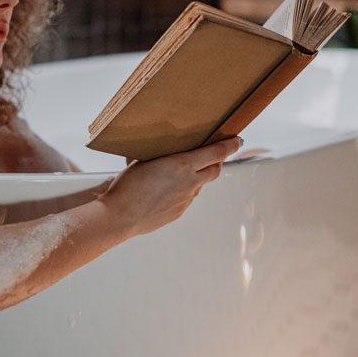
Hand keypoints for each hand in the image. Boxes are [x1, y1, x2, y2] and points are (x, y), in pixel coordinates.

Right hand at [101, 137, 241, 237]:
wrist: (120, 216)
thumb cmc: (127, 186)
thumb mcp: (143, 161)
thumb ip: (160, 155)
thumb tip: (164, 151)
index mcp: (181, 165)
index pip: (216, 153)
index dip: (230, 146)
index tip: (237, 141)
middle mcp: (189, 183)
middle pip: (215, 170)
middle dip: (218, 161)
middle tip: (214, 154)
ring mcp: (186, 200)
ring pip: (199, 185)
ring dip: (197, 176)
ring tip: (182, 172)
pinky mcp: (179, 212)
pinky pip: (187, 198)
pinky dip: (183, 191)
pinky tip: (167, 189)